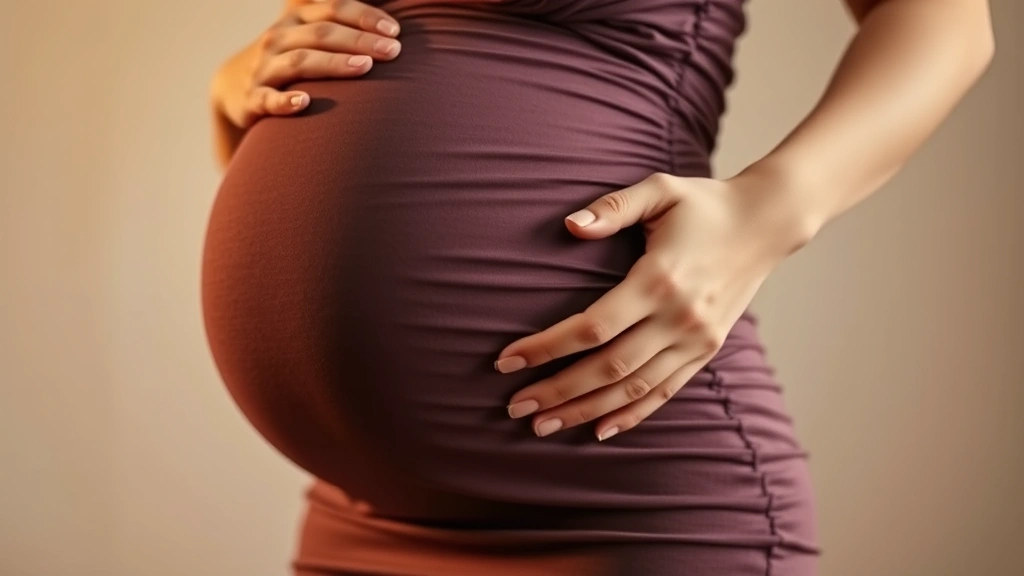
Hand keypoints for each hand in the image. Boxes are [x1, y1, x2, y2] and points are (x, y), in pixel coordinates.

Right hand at [211, 0, 402, 129]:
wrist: (235, 87)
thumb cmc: (291, 58)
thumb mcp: (309, 34)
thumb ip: (340, 23)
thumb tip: (391, 26)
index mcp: (297, 19)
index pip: (333, 8)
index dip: (364, 17)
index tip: (395, 31)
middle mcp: (279, 38)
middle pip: (322, 34)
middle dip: (360, 41)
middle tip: (393, 51)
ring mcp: (265, 68)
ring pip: (300, 61)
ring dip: (333, 64)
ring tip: (365, 67)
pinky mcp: (253, 98)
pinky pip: (268, 99)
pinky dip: (285, 102)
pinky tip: (304, 103)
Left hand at [495, 171, 809, 440]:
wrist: (766, 223)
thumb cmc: (703, 203)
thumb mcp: (659, 190)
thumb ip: (612, 208)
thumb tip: (570, 226)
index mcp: (659, 279)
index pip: (592, 327)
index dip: (547, 348)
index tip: (508, 361)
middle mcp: (679, 317)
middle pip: (608, 368)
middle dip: (558, 391)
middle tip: (516, 406)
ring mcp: (696, 340)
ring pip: (633, 389)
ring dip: (586, 411)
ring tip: (543, 426)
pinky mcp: (707, 350)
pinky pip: (665, 392)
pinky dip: (632, 414)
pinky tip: (600, 429)